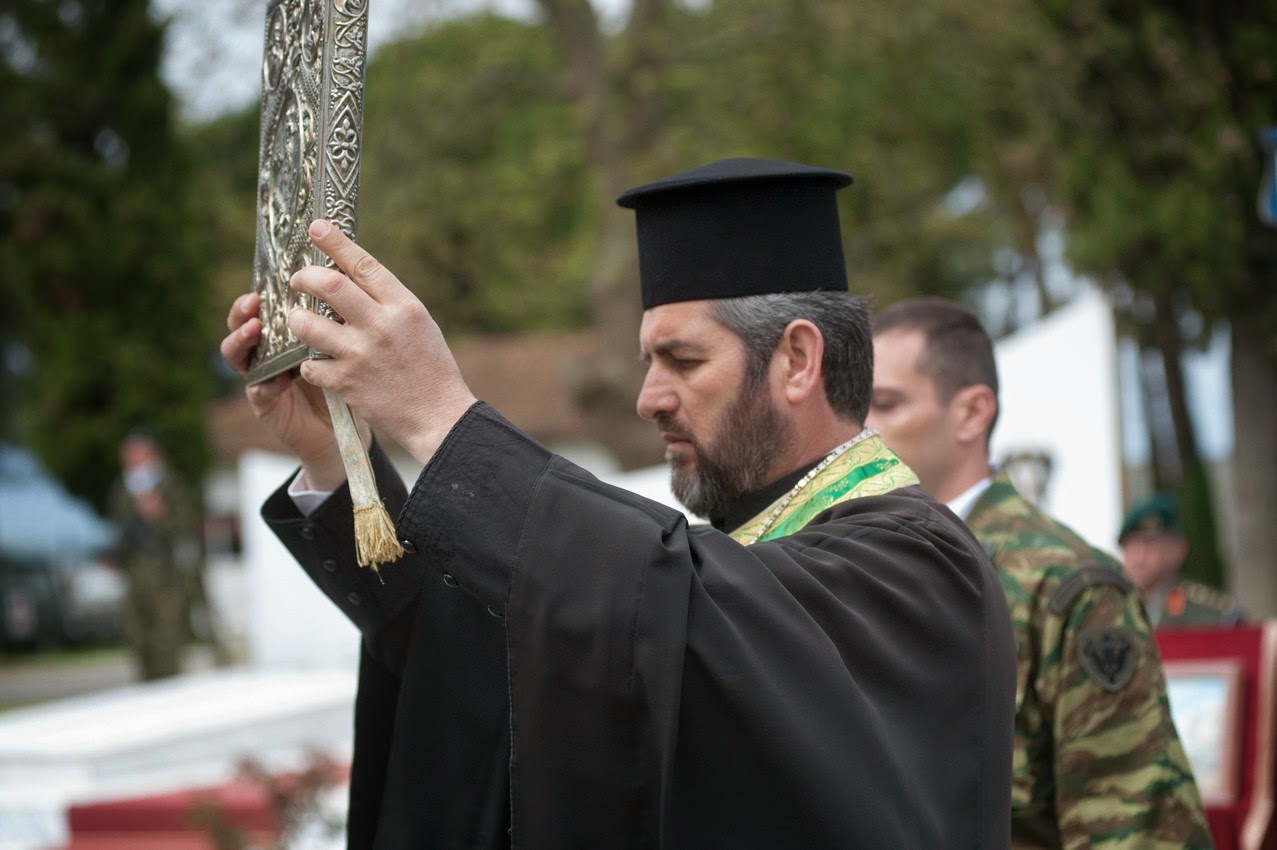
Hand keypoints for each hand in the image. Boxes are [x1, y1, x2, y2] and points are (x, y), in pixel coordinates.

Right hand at [220, 290, 346, 489]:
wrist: (346, 424)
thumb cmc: (348, 376)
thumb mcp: (344, 344)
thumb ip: (336, 322)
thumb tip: (344, 286)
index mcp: (286, 330)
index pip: (267, 304)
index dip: (263, 290)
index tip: (270, 279)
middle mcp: (268, 348)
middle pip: (242, 322)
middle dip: (242, 310)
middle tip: (253, 302)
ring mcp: (261, 373)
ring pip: (236, 352)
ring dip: (241, 339)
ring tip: (255, 330)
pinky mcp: (263, 401)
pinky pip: (257, 388)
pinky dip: (265, 381)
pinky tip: (279, 379)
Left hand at [286, 220, 476, 465]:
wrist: (439, 416)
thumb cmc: (430, 368)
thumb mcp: (419, 324)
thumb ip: (388, 302)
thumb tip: (352, 277)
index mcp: (404, 306)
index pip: (363, 264)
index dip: (336, 242)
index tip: (317, 227)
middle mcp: (381, 325)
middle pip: (329, 286)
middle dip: (304, 278)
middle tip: (297, 280)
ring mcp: (361, 354)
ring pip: (307, 324)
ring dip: (297, 320)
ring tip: (300, 321)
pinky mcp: (346, 382)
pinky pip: (309, 363)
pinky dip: (309, 363)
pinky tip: (318, 365)